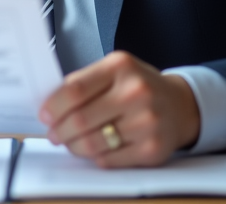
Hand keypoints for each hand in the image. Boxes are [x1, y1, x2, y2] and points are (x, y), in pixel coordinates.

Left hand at [38, 51, 200, 167]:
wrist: (180, 105)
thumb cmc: (139, 87)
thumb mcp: (115, 71)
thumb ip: (85, 83)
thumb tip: (50, 106)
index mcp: (121, 66)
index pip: (74, 89)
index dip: (53, 106)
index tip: (44, 115)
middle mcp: (136, 91)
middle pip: (80, 119)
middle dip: (59, 130)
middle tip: (54, 133)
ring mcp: (146, 121)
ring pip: (92, 143)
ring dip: (74, 146)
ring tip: (71, 142)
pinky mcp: (152, 149)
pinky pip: (108, 159)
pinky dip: (95, 156)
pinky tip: (95, 149)